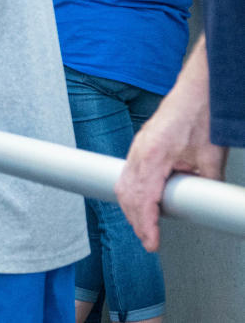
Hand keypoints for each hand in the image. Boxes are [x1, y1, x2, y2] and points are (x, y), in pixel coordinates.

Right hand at [115, 47, 225, 250]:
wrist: (198, 92)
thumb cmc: (202, 117)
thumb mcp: (211, 160)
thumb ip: (203, 186)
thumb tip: (203, 207)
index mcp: (153, 156)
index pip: (143, 199)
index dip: (147, 225)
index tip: (152, 242)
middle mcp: (139, 152)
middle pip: (127, 195)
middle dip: (136, 221)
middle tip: (149, 240)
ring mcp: (137, 147)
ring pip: (123, 184)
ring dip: (130, 208)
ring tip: (143, 226)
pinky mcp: (140, 145)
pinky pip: (127, 173)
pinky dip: (131, 192)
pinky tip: (140, 200)